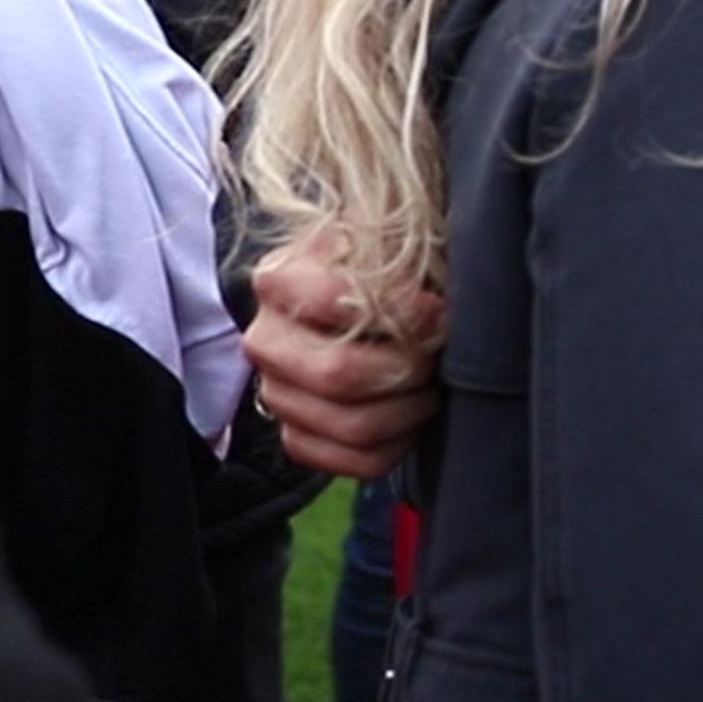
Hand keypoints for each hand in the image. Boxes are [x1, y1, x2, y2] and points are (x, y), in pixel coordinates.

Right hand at [248, 232, 448, 477]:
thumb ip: (400, 256)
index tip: (438, 310)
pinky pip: (353, 462)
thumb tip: (435, 304)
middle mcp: (264, 338)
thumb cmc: (387, 266)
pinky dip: (398, 445)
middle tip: (436, 353)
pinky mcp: (297, 435)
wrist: (365, 298)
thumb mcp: (389, 239)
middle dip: (409, 367)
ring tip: (430, 383)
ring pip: (352, 425)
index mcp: (279, 279)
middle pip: (339, 374)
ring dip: (411, 408)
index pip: (337, 303)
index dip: (405, 314)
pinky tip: (412, 415)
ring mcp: (276, 392)